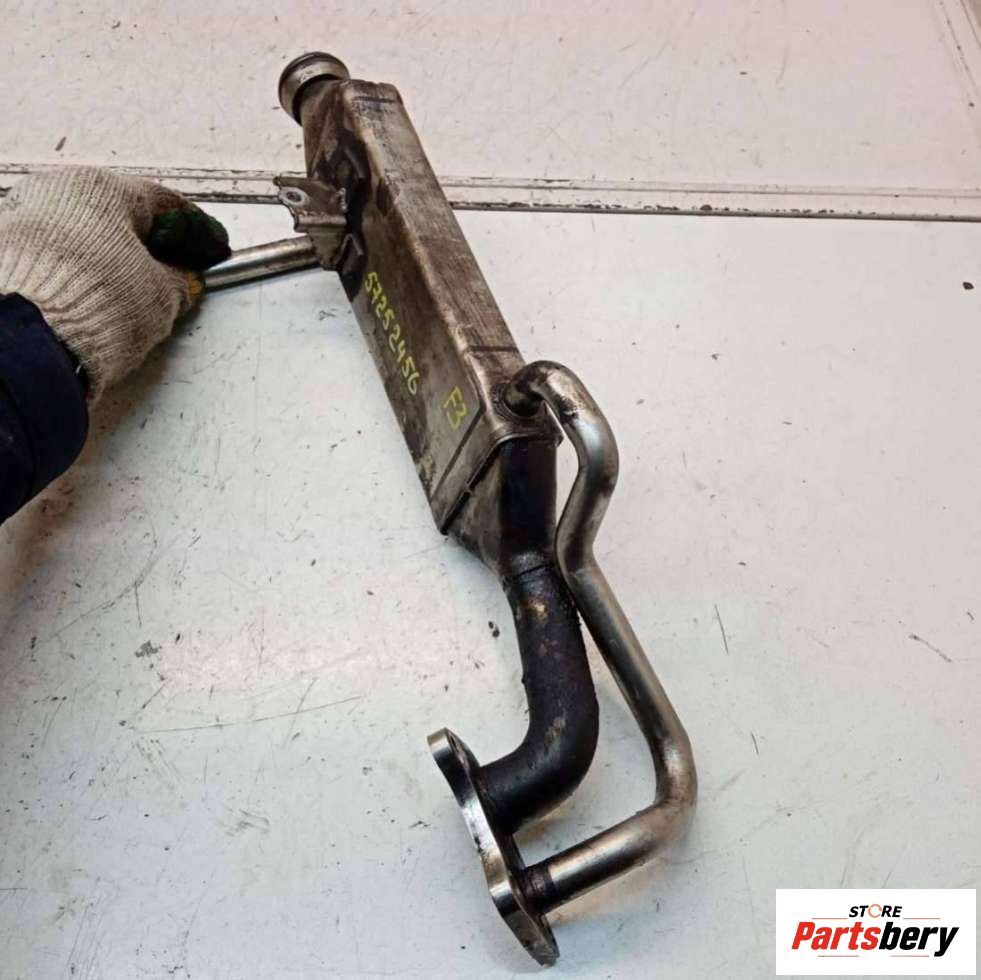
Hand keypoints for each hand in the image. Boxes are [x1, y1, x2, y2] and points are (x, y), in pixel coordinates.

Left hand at [0, 167, 230, 397]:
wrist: (37, 338)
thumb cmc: (98, 303)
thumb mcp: (162, 295)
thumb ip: (180, 281)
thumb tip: (182, 280)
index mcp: (103, 188)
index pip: (165, 203)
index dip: (198, 230)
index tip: (211, 246)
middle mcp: (59, 192)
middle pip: (120, 215)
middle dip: (154, 243)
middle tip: (180, 270)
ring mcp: (26, 218)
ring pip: (87, 234)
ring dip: (118, 257)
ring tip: (141, 290)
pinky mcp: (8, 252)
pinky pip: (61, 255)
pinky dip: (88, 270)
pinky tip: (105, 296)